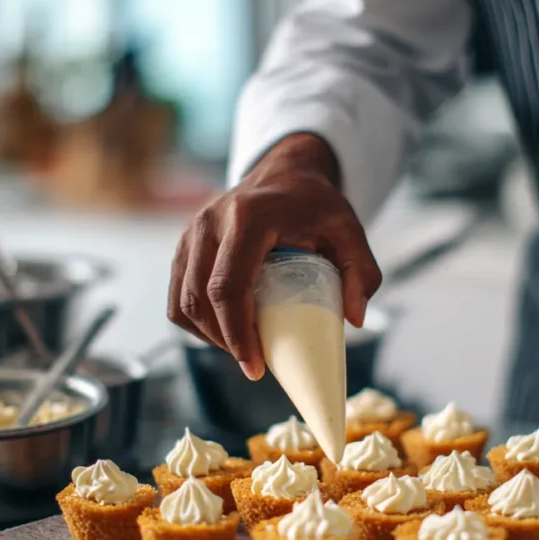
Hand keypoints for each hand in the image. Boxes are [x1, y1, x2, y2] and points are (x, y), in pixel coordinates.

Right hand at [167, 133, 381, 378]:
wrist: (286, 173)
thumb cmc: (316, 204)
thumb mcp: (349, 231)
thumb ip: (361, 272)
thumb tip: (355, 319)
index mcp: (247, 218)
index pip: (228, 287)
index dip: (237, 333)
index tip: (255, 365)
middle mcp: (210, 223)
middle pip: (199, 299)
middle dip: (224, 342)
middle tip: (254, 365)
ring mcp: (190, 234)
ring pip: (183, 302)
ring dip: (209, 335)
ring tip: (243, 349)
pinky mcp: (183, 247)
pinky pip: (177, 297)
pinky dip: (195, 322)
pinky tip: (224, 332)